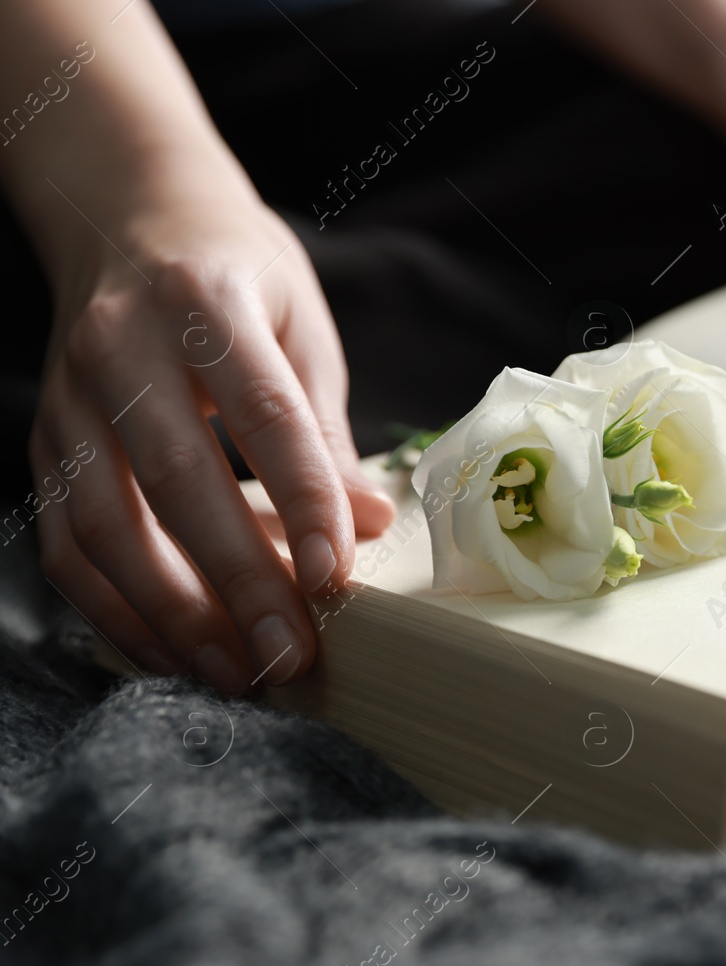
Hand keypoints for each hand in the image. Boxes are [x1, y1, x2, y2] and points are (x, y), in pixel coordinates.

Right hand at [29, 179, 394, 689]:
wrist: (126, 215)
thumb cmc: (237, 274)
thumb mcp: (302, 325)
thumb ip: (326, 427)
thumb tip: (366, 523)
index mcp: (207, 305)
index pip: (263, 416)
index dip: (303, 502)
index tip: (336, 579)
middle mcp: (122, 349)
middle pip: (177, 482)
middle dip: (238, 582)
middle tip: (292, 656)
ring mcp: (69, 400)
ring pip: (106, 526)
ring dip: (173, 614)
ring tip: (239, 673)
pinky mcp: (43, 444)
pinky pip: (66, 544)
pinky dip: (117, 609)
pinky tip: (174, 651)